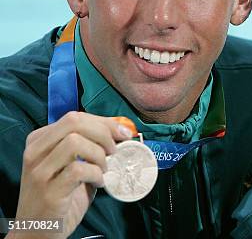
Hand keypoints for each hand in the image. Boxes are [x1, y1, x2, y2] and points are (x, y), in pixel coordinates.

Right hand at [11, 112, 132, 238]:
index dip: (104, 122)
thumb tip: (121, 131)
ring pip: (75, 143)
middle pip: (74, 123)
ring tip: (103, 169)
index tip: (123, 133)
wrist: (38, 231)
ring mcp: (39, 171)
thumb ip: (89, 146)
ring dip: (98, 155)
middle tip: (114, 150)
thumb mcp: (71, 165)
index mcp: (40, 140)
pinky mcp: (49, 191)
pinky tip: (98, 183)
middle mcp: (35, 152)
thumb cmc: (61, 195)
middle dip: (103, 133)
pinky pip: (79, 170)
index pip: (75, 117)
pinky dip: (96, 174)